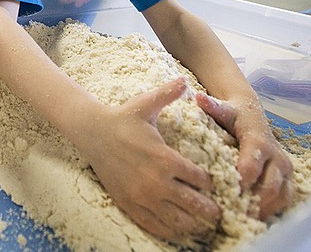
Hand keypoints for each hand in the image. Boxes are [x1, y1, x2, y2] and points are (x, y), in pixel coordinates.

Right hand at [80, 79, 220, 241]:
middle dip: (211, 210)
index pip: (202, 180)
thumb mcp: (145, 104)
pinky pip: (156, 227)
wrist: (91, 132)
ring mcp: (143, 197)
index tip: (216, 184)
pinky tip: (179, 229)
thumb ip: (167, 94)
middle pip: (196, 205)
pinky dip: (171, 231)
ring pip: (179, 221)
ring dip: (194, 224)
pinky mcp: (130, 205)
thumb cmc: (122, 118)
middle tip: (218, 210)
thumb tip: (184, 79)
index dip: (212, 183)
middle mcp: (156, 182)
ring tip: (203, 223)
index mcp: (165, 158)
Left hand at [196, 92, 293, 218]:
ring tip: (243, 218)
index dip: (241, 179)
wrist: (252, 114)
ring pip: (280, 195)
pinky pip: (285, 198)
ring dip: (263, 209)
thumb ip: (211, 106)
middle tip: (234, 212)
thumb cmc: (233, 114)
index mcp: (259, 140)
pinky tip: (254, 216)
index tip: (228, 191)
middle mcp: (276, 155)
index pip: (252, 164)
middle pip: (269, 185)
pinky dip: (272, 209)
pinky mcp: (287, 177)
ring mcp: (283, 168)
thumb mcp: (222, 109)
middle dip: (253, 200)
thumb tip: (199, 98)